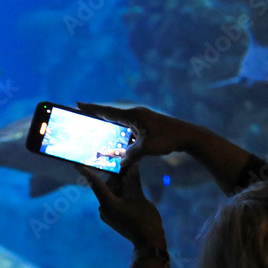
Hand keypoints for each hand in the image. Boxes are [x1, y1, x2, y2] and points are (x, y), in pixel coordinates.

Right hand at [76, 103, 194, 167]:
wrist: (189, 136)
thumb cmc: (168, 139)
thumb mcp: (146, 149)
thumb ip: (130, 155)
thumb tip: (120, 163)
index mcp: (133, 115)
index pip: (107, 111)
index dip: (92, 109)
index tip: (78, 104)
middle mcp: (136, 114)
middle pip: (111, 114)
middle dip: (97, 114)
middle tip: (82, 112)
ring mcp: (142, 119)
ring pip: (119, 121)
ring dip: (108, 123)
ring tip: (94, 125)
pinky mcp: (147, 126)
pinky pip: (128, 127)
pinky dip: (119, 131)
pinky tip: (116, 138)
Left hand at [79, 165, 166, 248]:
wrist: (149, 243)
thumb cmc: (145, 221)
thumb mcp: (140, 199)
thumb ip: (133, 182)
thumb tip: (131, 167)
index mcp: (107, 204)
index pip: (96, 184)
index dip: (87, 173)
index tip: (77, 164)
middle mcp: (104, 209)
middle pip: (106, 187)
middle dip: (116, 176)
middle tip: (126, 164)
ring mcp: (108, 213)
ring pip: (112, 193)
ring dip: (120, 183)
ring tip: (132, 172)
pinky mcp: (113, 216)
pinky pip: (115, 200)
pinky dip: (121, 192)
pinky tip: (131, 185)